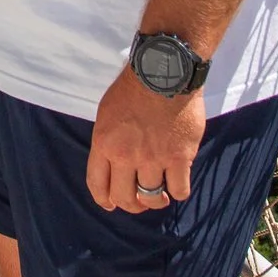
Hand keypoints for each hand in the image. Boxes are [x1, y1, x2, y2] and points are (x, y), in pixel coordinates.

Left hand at [87, 67, 204, 213]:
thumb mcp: (107, 113)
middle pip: (124, 198)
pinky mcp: (180, 157)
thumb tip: (111, 162)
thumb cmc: (134, 87)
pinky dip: (178, 190)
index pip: (97, 184)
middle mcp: (126, 156)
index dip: (104, 200)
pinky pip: (179, 190)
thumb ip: (108, 140)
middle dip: (131, 205)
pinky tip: (178, 182)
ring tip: (161, 193)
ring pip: (152, 198)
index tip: (111, 204)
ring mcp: (154, 158)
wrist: (164, 71)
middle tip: (140, 201)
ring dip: (156, 200)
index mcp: (104, 144)